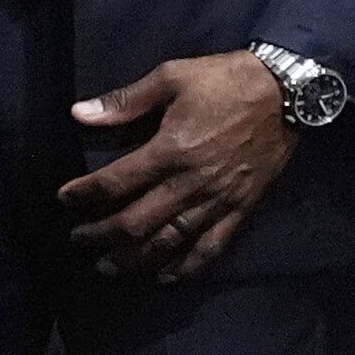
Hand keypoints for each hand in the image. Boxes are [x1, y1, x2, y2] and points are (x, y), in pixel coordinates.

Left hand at [63, 51, 296, 280]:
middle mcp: (190, 182)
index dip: (85, 195)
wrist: (289, 92)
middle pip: (136, 221)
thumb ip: (126, 100)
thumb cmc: (226, 80)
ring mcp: (217, 200)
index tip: (65, 200)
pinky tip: (166, 277)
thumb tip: (80, 114)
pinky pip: (211, 247)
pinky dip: (187, 267)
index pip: (116, 182)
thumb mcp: (172, 76)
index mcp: (170, 150)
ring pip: (169, 241)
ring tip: (109, 267)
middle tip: (79, 240)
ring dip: (135, 258)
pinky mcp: (241, 208)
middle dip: (102, 234)